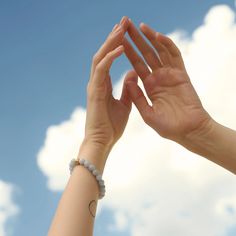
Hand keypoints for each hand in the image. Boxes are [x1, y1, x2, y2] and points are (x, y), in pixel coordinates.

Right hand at [83, 17, 137, 151]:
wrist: (102, 142)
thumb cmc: (112, 126)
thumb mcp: (125, 104)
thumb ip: (128, 88)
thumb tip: (134, 73)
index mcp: (103, 85)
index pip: (109, 60)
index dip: (116, 46)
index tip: (125, 33)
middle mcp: (97, 82)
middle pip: (104, 54)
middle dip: (113, 38)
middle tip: (122, 22)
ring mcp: (94, 86)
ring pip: (100, 57)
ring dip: (111, 42)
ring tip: (121, 28)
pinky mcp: (95, 92)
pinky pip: (102, 70)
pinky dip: (110, 57)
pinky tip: (120, 47)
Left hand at [124, 20, 211, 143]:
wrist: (188, 133)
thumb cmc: (169, 127)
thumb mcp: (148, 113)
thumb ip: (138, 97)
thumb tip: (127, 78)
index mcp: (149, 87)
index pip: (136, 65)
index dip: (127, 52)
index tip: (117, 41)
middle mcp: (158, 78)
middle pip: (145, 54)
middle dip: (135, 40)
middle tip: (125, 25)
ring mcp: (170, 75)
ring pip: (158, 51)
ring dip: (149, 38)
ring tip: (139, 25)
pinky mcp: (182, 75)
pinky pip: (175, 56)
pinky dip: (167, 45)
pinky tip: (157, 36)